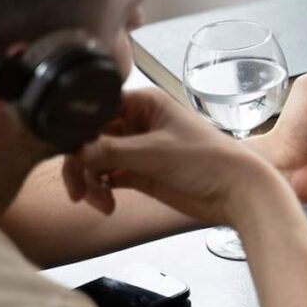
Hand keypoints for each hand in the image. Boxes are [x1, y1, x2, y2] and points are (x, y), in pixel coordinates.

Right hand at [62, 88, 280, 225]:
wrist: (237, 193)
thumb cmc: (207, 161)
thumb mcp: (153, 152)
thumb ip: (109, 151)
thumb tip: (73, 152)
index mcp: (144, 103)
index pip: (95, 109)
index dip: (79, 131)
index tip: (69, 154)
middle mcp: (139, 122)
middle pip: (91, 138)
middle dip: (81, 165)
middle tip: (79, 190)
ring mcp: (139, 149)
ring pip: (96, 160)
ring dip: (91, 182)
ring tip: (99, 202)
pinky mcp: (141, 173)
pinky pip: (108, 178)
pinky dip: (102, 190)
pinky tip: (106, 204)